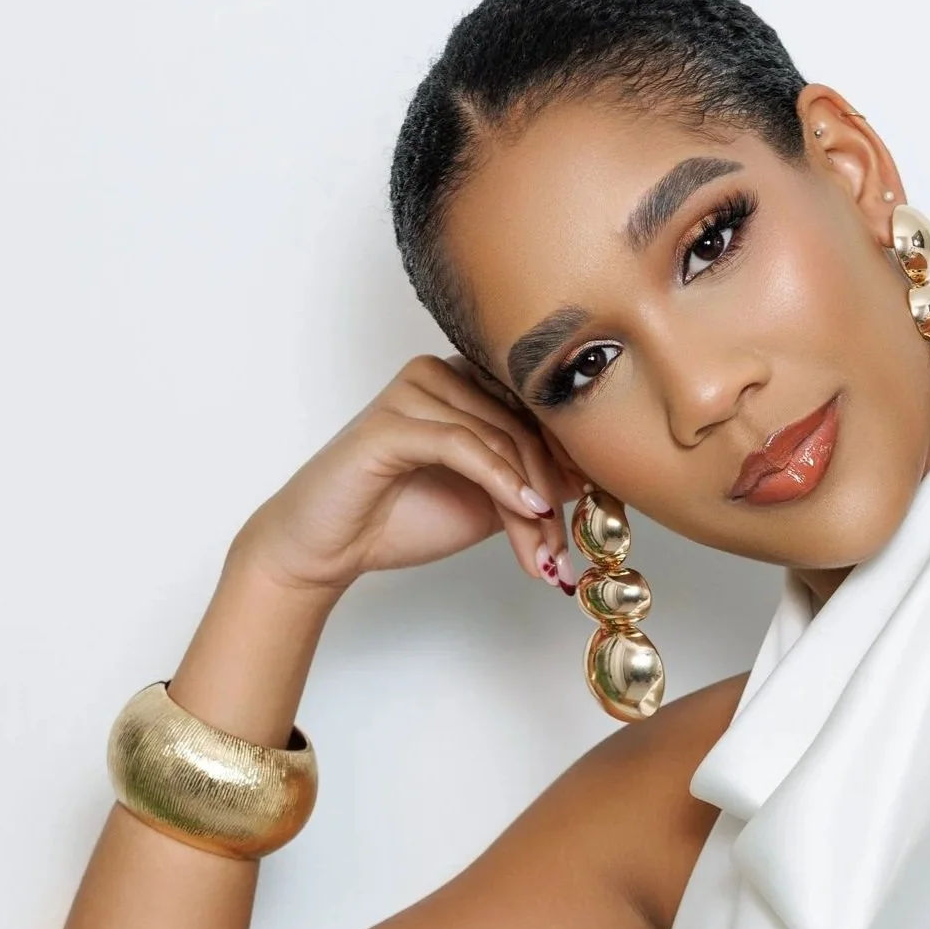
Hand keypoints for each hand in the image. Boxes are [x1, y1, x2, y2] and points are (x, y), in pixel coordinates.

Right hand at [236, 354, 577, 596]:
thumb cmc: (400, 518)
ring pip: (500, 439)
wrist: (331, 548)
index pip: (537, 412)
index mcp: (466, 383)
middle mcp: (441, 374)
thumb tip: (594, 479)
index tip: (598, 518)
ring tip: (542, 554)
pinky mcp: (390, 422)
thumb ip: (534, 483)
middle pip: (524, 425)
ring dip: (531, 502)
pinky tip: (527, 511)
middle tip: (562, 552)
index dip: (572, 464)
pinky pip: (462, 444)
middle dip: (552, 494)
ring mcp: (412, 392)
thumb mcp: (489, 502)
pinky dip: (500, 481)